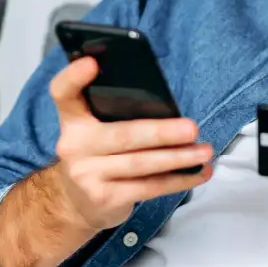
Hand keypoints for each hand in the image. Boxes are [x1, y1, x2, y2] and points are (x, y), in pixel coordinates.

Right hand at [49, 56, 212, 232]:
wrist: (75, 203)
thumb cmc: (98, 156)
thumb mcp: (95, 132)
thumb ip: (115, 115)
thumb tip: (168, 108)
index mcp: (72, 120)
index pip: (63, 93)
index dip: (73, 77)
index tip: (92, 63)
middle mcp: (74, 146)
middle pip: (122, 135)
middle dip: (161, 132)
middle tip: (191, 128)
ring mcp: (88, 175)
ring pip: (141, 164)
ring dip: (179, 158)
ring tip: (204, 151)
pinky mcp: (105, 198)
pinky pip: (149, 187)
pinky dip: (178, 180)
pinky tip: (199, 173)